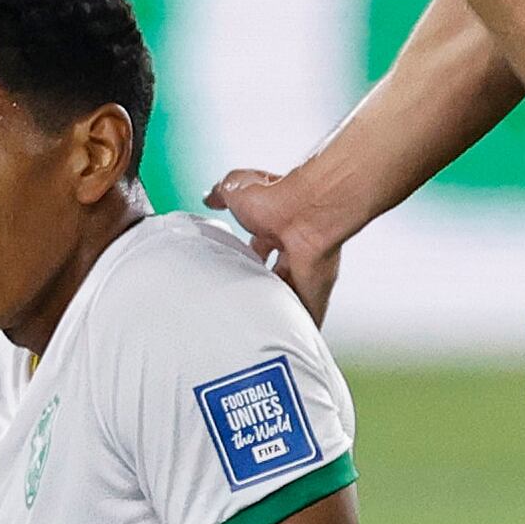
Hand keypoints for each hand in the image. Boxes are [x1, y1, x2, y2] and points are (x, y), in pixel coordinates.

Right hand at [208, 166, 347, 325]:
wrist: (304, 214)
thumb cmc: (277, 198)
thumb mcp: (236, 187)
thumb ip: (223, 193)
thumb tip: (211, 195)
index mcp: (277, 226)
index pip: (262, 245)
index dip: (249, 256)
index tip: (237, 267)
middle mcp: (295, 249)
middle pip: (276, 276)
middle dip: (262, 287)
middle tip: (245, 300)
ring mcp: (305, 273)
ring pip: (289, 298)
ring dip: (274, 308)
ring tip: (254, 323)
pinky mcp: (313, 294)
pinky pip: (305, 317)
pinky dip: (296, 327)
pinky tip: (282, 335)